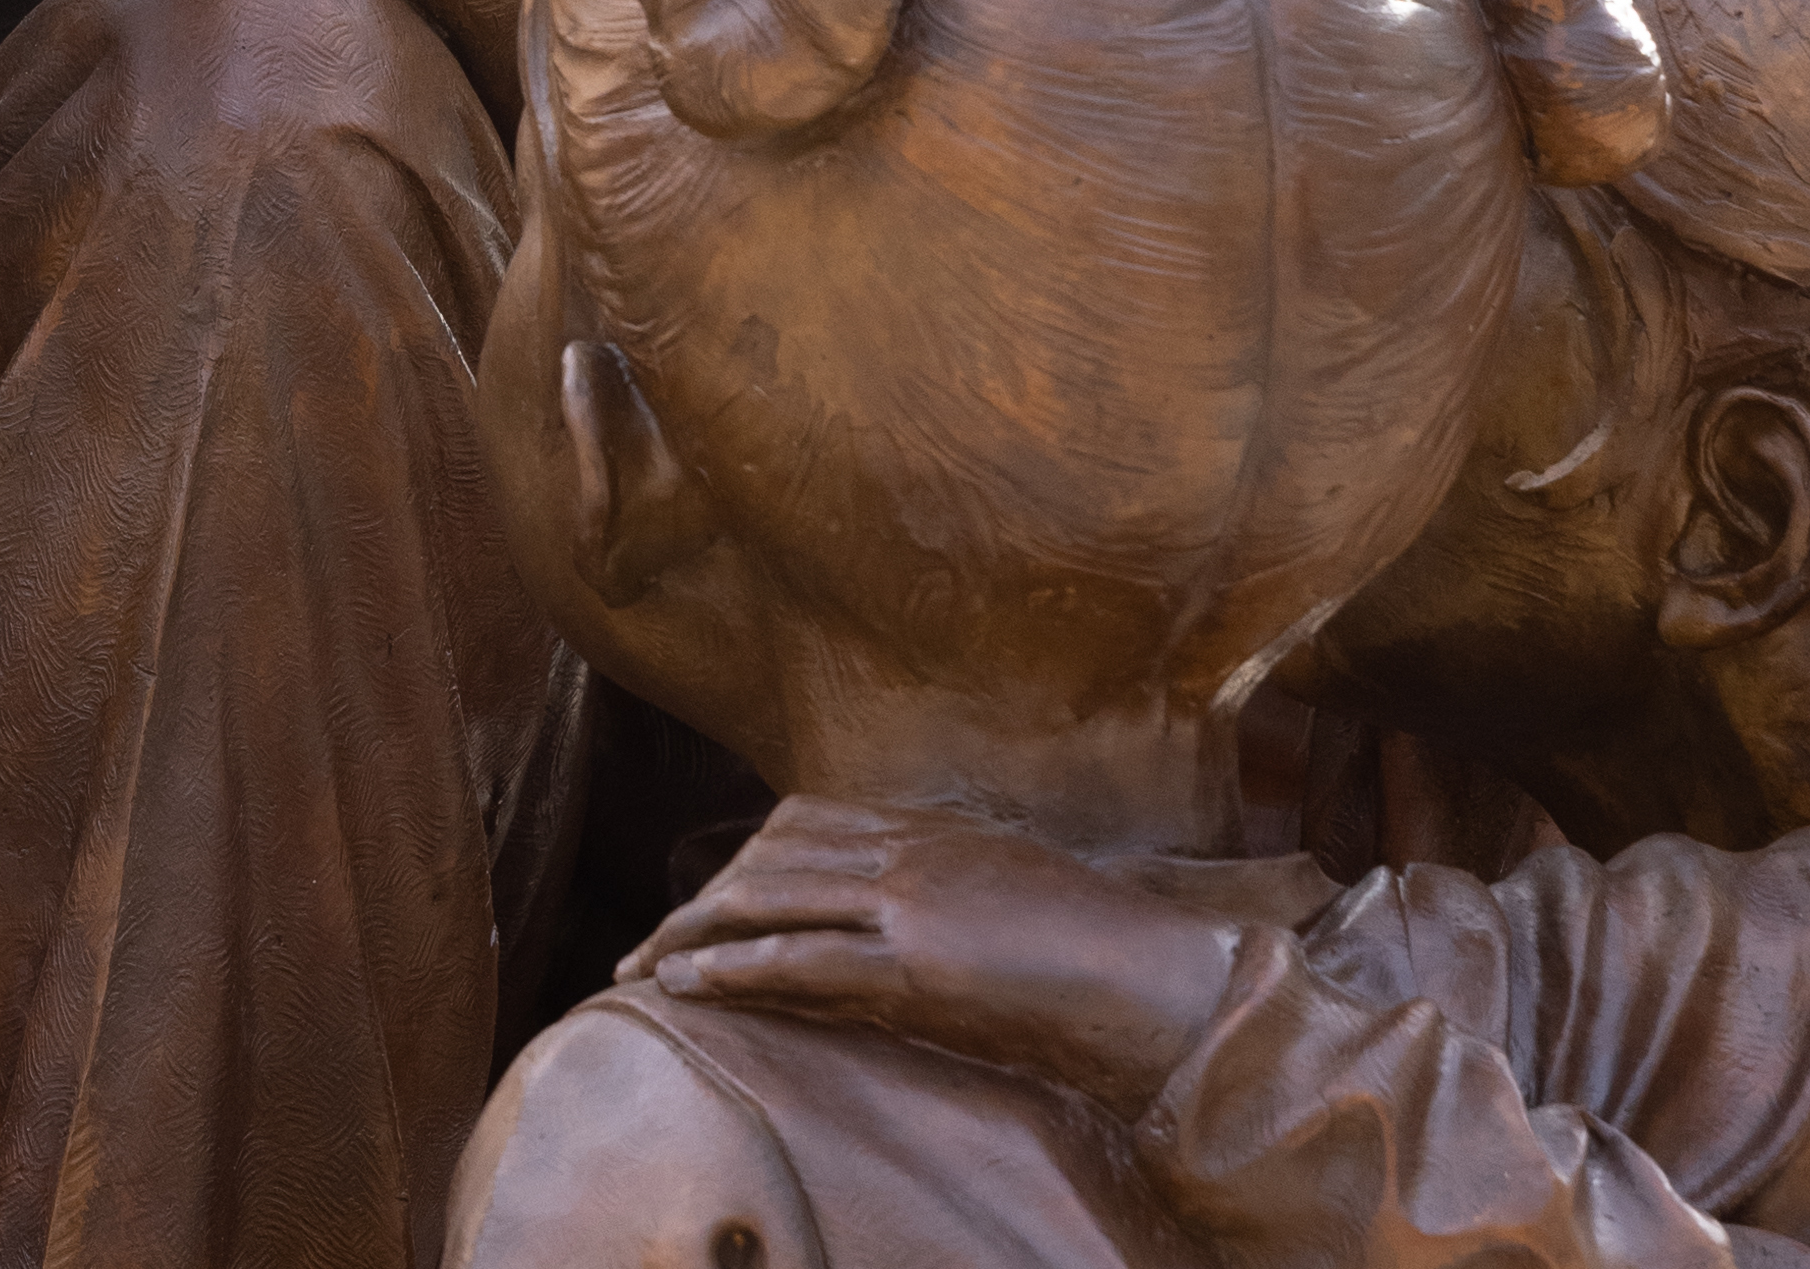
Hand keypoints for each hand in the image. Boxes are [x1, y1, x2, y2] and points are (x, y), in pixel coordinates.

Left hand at [625, 798, 1244, 1115]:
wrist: (1163, 981)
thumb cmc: (1105, 949)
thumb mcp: (1011, 888)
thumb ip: (946, 885)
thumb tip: (900, 914)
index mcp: (930, 829)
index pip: (800, 823)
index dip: (739, 862)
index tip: (703, 901)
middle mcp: (908, 850)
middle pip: (767, 857)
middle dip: (698, 901)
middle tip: (648, 946)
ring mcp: (910, 902)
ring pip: (769, 901)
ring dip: (693, 936)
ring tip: (645, 971)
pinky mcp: (918, 964)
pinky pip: (803, 959)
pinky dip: (736, 968)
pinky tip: (691, 986)